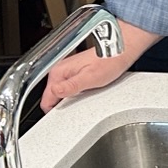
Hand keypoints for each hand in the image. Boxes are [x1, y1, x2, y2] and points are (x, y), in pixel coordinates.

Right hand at [39, 21, 159, 109]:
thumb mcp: (90, 78)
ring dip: (72, 99)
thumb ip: (70, 86)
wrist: (120, 50)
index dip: (54, 111)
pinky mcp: (76, 73)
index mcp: (59, 72)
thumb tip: (55, 92)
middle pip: (53, 97)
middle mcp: (60, 70)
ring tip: (87, 96)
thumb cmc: (109, 61)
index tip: (65, 116)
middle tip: (81, 104)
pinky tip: (89, 92)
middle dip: (64, 105)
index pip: (46, 100)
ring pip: (62, 94)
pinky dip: (78, 94)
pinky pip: (70, 89)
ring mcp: (68, 71)